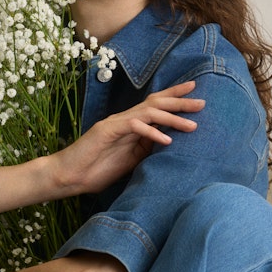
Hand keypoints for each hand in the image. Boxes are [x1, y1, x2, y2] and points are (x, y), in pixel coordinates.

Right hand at [48, 80, 204, 196]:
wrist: (69, 176)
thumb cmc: (97, 170)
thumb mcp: (131, 160)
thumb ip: (147, 149)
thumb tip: (170, 144)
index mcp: (131, 125)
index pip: (156, 106)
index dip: (176, 97)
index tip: (197, 95)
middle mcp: (125, 119)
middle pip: (156, 102)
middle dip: (180, 100)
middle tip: (202, 101)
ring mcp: (116, 123)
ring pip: (149, 112)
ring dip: (172, 117)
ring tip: (192, 125)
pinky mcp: (107, 130)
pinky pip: (135, 126)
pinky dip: (152, 133)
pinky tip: (167, 141)